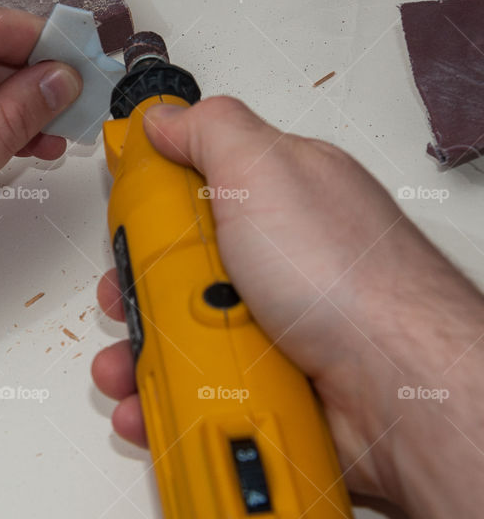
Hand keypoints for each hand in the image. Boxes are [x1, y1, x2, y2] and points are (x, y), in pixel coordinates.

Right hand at [90, 97, 483, 511]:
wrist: (396, 386)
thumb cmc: (346, 276)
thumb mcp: (267, 171)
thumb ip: (210, 131)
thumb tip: (163, 116)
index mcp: (277, 197)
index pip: (194, 187)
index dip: (150, 205)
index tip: (121, 226)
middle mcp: (274, 259)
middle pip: (178, 265)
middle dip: (136, 288)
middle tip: (123, 298)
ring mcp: (272, 322)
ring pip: (183, 330)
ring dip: (140, 353)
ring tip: (126, 367)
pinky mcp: (268, 378)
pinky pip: (201, 383)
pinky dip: (168, 396)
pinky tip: (150, 402)